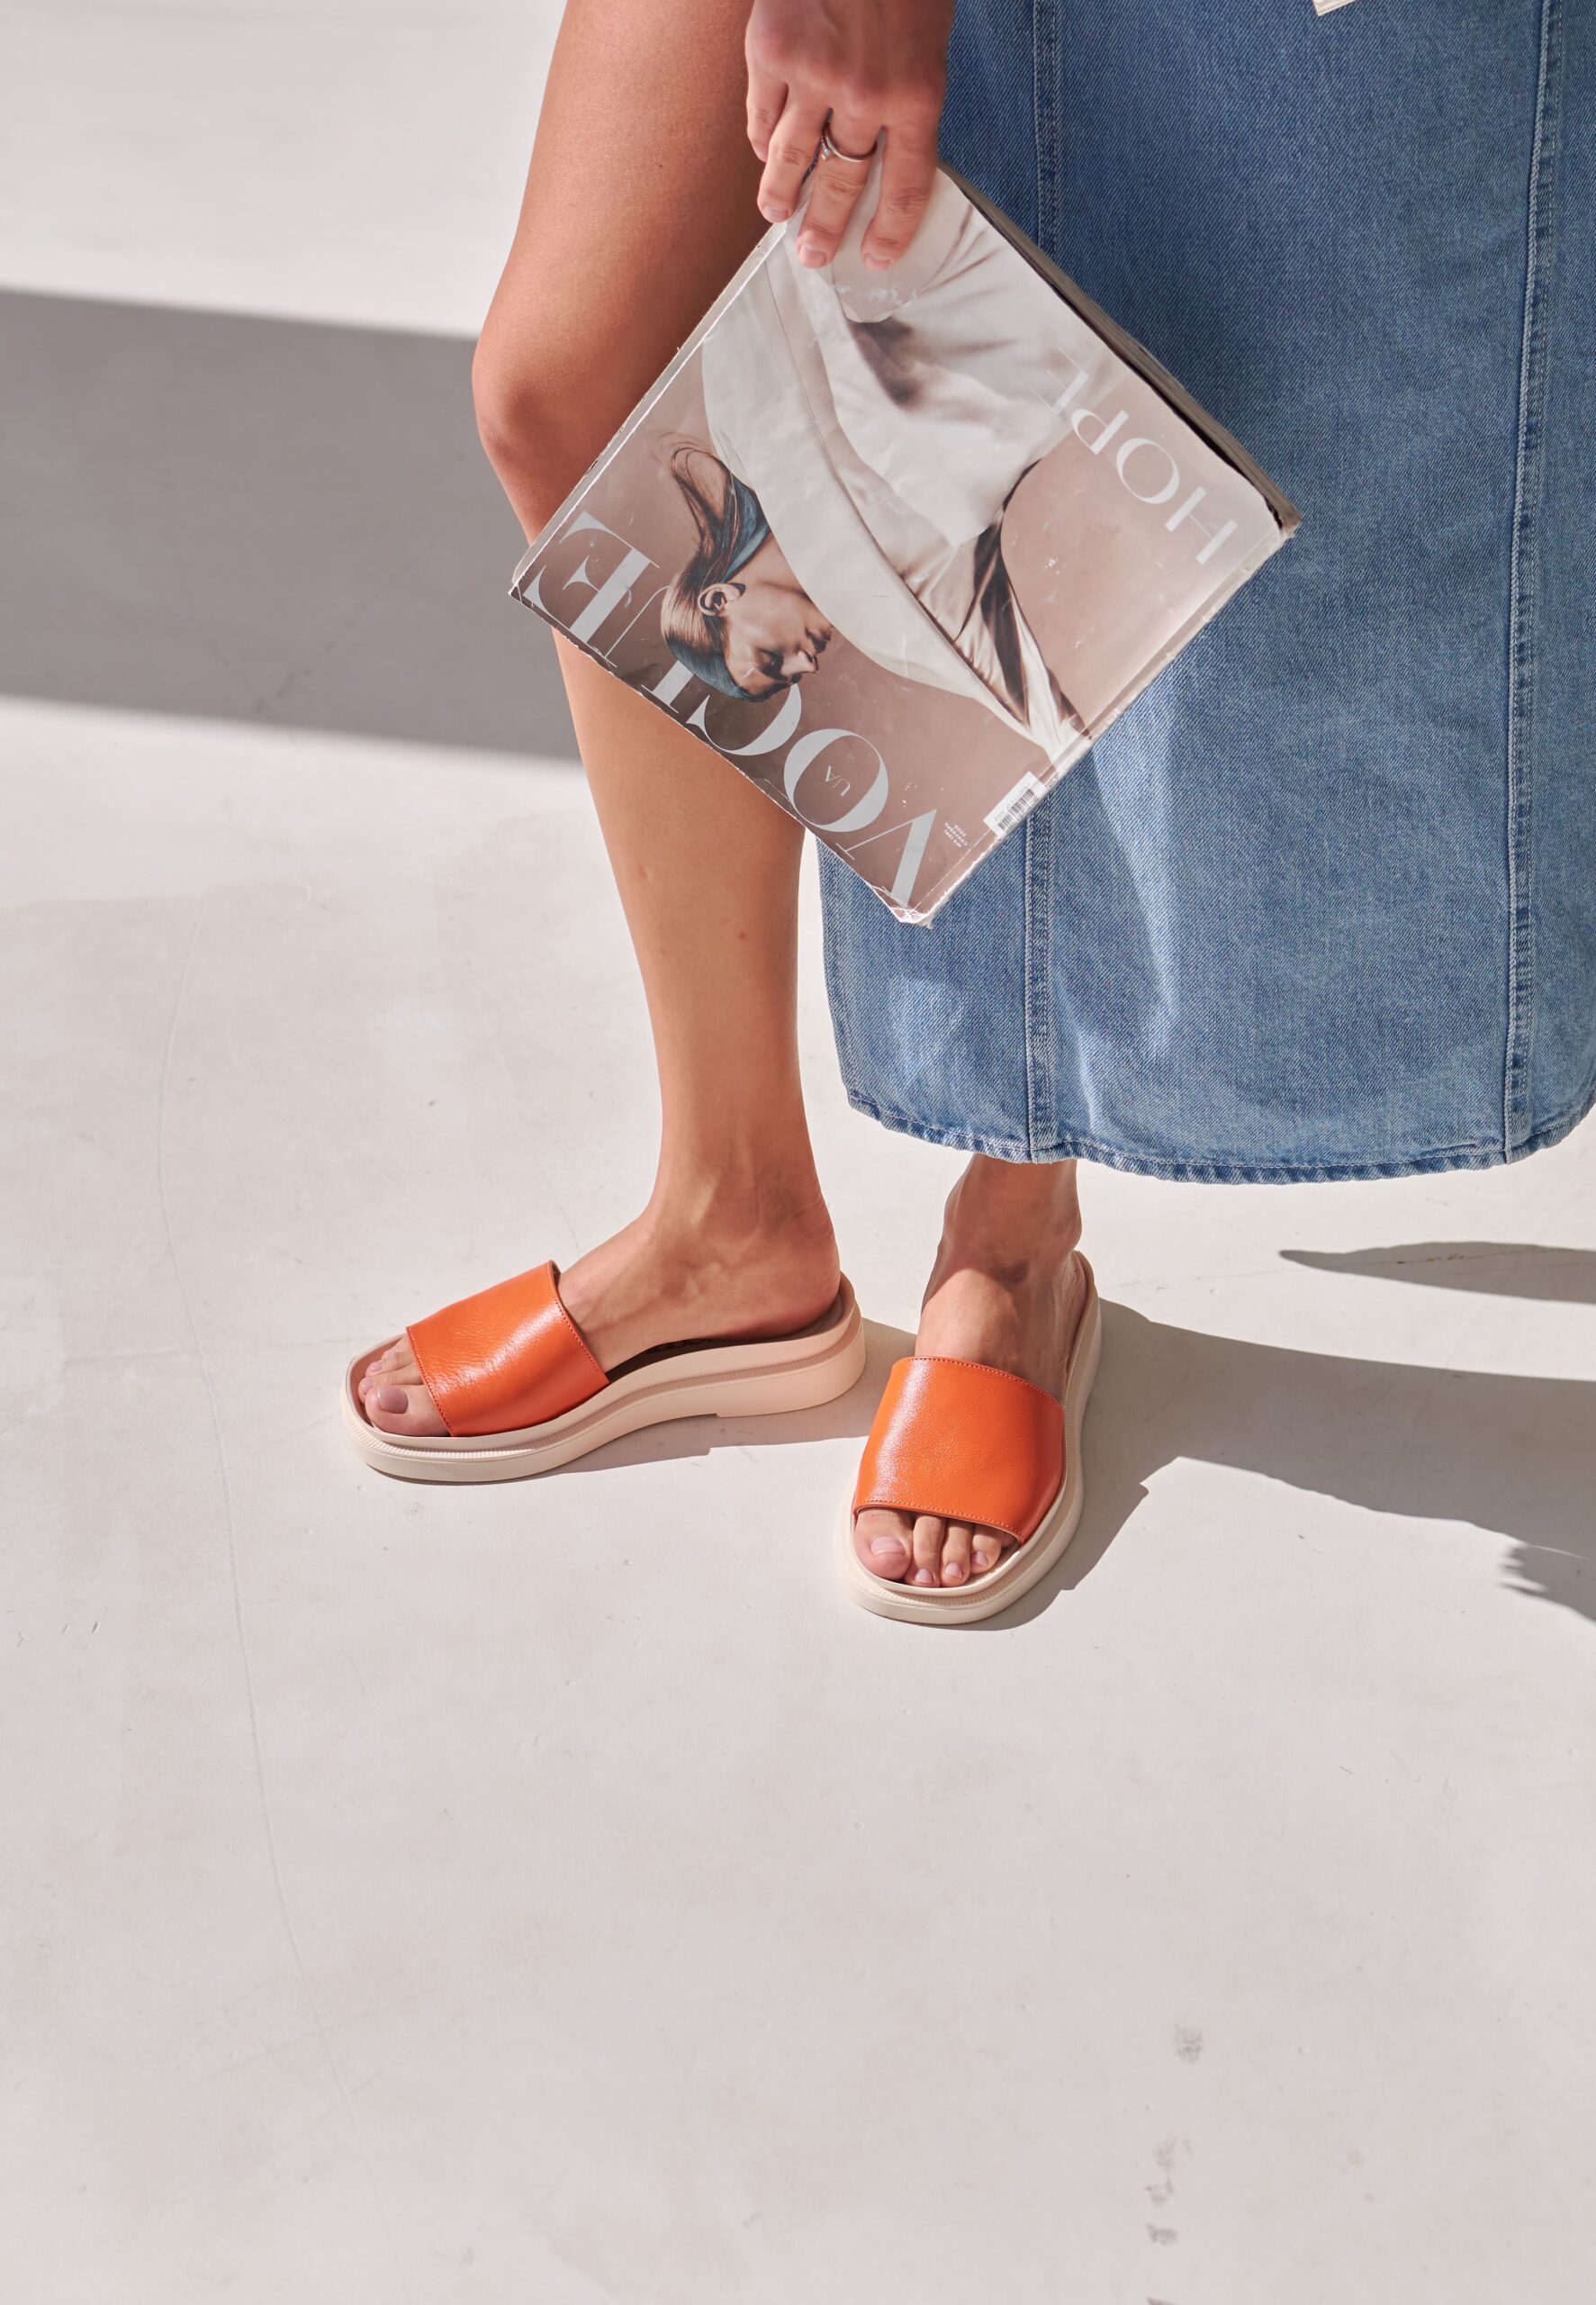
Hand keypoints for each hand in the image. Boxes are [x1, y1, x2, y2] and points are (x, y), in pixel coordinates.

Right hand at [744, 0, 955, 270]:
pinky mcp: (771, 50)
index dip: (890, 230)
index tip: (875, 257)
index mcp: (918, 94)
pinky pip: (763, 115)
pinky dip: (763, 140)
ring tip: (776, 216)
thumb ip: (905, 96)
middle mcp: (866, 94)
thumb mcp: (926, 38)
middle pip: (842, 183)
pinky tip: (765, 155)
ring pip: (792, 159)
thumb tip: (881, 155)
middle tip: (813, 256)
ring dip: (781, 196)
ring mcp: (814, 75)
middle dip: (825, 227)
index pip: (907, 186)